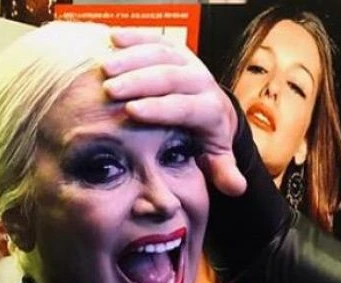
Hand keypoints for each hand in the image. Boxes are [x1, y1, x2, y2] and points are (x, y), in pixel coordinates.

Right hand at [103, 30, 245, 195]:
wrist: (211, 107)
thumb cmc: (203, 136)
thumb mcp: (214, 156)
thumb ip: (221, 170)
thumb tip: (235, 188)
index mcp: (210, 109)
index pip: (187, 107)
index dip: (160, 108)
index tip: (132, 111)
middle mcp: (201, 80)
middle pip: (171, 76)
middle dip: (140, 82)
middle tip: (110, 90)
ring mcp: (188, 60)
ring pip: (161, 53)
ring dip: (132, 58)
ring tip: (105, 68)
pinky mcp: (174, 47)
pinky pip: (155, 37)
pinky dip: (134, 35)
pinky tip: (112, 38)